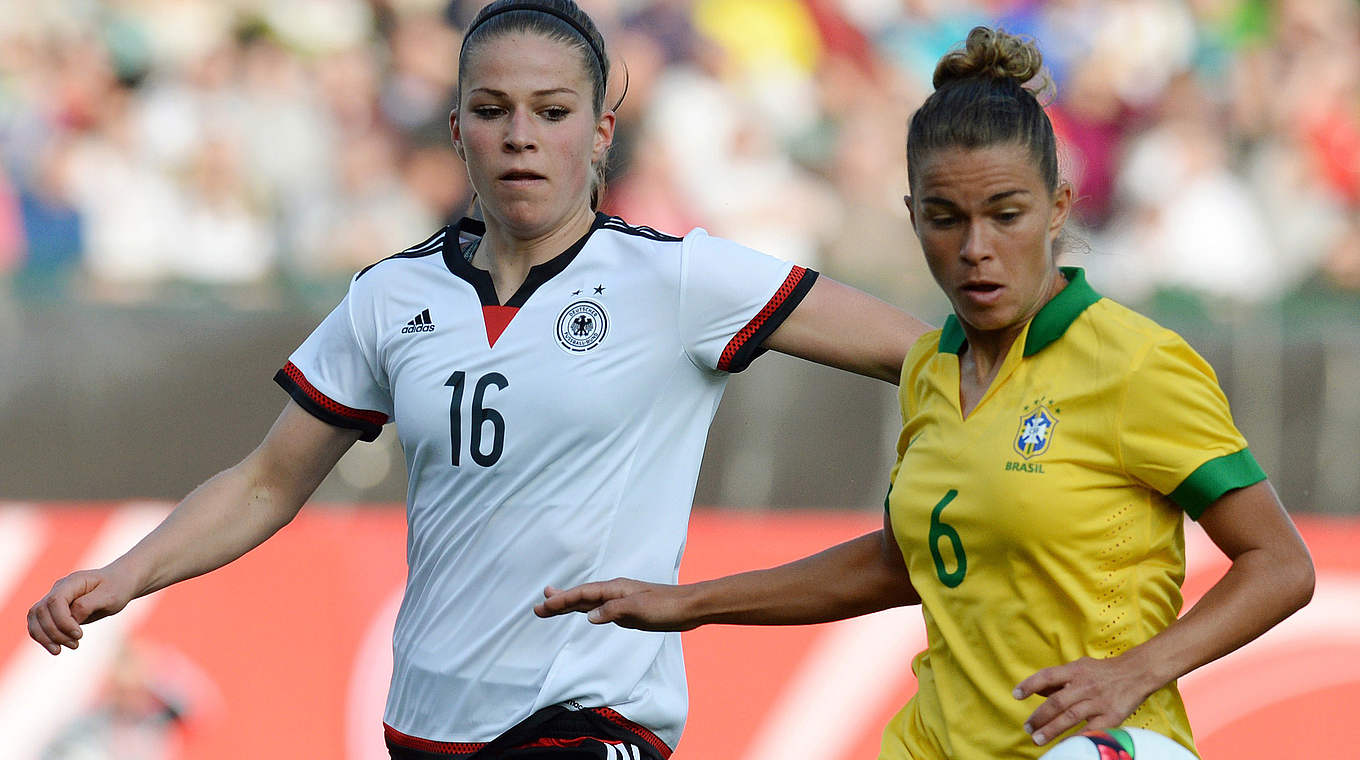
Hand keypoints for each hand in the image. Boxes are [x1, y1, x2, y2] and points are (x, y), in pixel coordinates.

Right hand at [28, 569, 133, 654]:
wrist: (120, 583)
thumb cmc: (117, 588)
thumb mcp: (110, 596)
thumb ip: (88, 605)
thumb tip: (72, 618)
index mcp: (73, 581)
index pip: (55, 601)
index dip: (63, 621)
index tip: (80, 635)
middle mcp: (59, 588)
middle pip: (41, 611)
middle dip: (55, 632)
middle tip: (76, 644)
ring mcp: (54, 599)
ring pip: (35, 619)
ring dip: (45, 637)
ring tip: (65, 648)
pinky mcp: (54, 610)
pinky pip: (38, 624)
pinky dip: (43, 638)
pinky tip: (56, 648)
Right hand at [534, 579, 697, 631]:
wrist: (689, 607)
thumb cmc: (667, 607)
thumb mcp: (639, 610)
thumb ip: (613, 611)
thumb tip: (589, 616)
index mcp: (615, 589)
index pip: (582, 595)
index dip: (562, 600)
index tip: (543, 606)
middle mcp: (615, 592)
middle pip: (581, 596)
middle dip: (559, 602)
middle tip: (538, 608)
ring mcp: (620, 601)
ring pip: (589, 602)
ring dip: (570, 604)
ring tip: (552, 603)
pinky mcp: (627, 610)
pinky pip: (599, 609)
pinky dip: (586, 610)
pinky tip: (582, 612)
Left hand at [1013, 655, 1155, 745]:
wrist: (1137, 673)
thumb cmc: (1103, 672)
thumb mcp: (1079, 667)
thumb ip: (1058, 679)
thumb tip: (1036, 690)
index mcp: (1074, 670)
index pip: (1047, 676)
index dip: (1030, 684)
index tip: (1016, 694)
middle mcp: (1085, 685)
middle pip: (1057, 701)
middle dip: (1039, 717)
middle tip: (1027, 728)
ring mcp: (1098, 701)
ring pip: (1070, 716)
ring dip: (1051, 729)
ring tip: (1037, 739)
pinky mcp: (1111, 716)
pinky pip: (1091, 729)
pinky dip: (1077, 738)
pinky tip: (1065, 745)